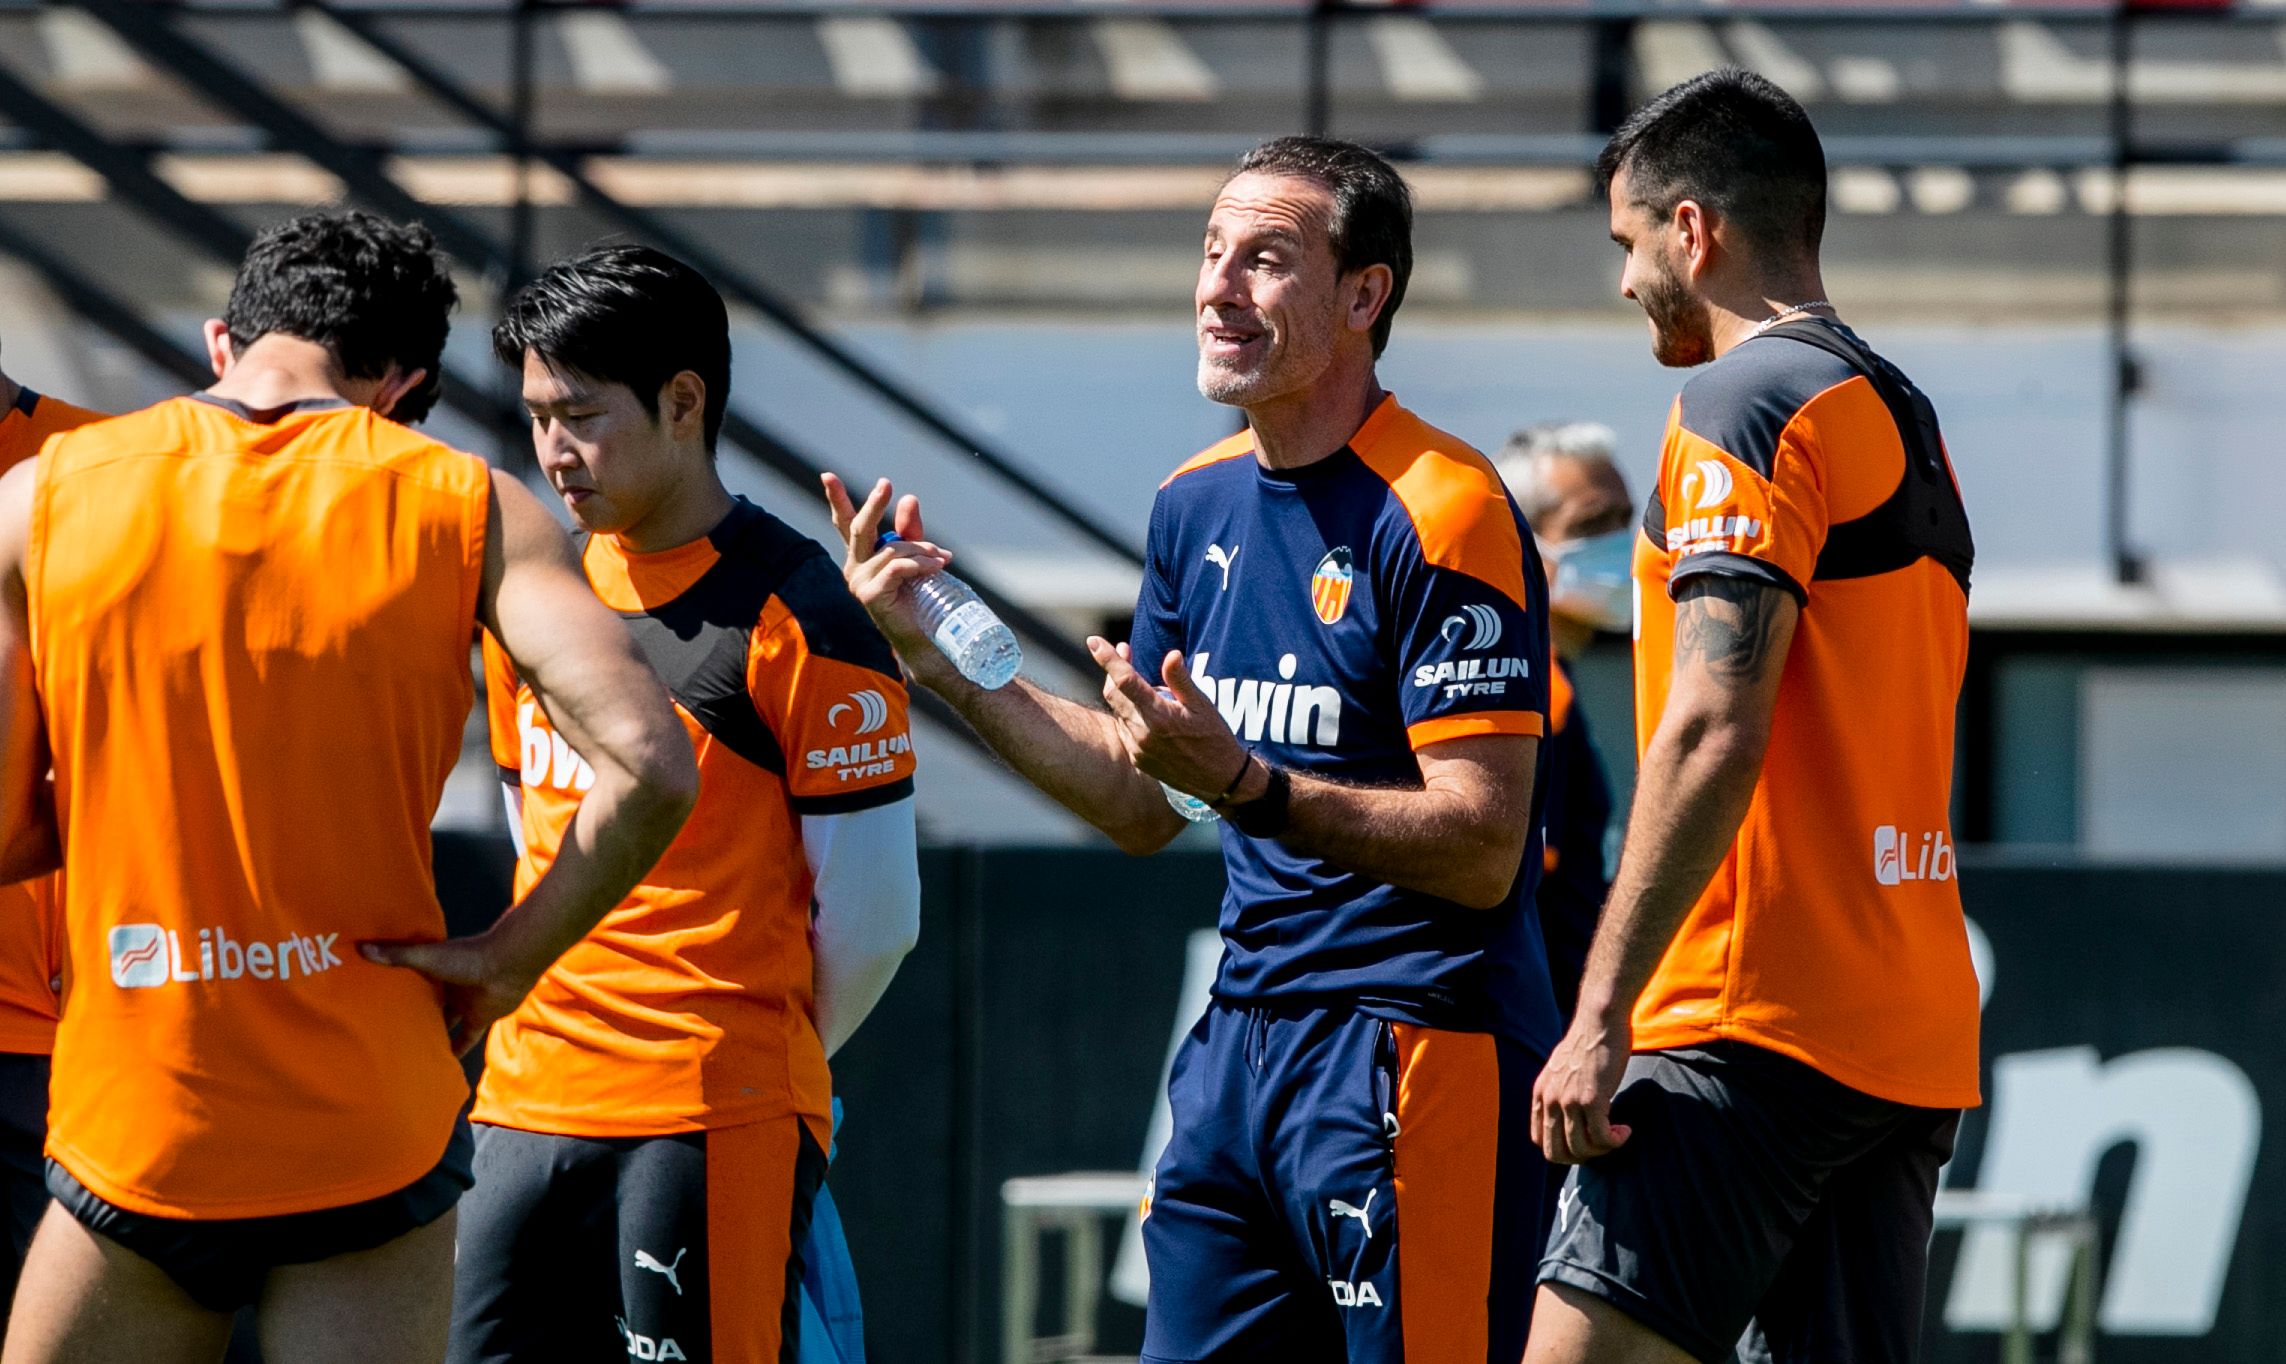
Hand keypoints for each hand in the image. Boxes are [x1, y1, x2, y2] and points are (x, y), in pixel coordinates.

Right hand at [359, 932, 542, 1055]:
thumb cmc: (468, 956)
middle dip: (412, 1018)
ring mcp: (466, 1003)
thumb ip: (396, 955)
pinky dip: (456, 1051)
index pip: (412, 983)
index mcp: (436, 969)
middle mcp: (450, 987)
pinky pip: (466, 1039)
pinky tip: (441, 1065)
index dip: (396, 992)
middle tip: (386, 1035)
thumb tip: (361, 947)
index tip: (374, 1004)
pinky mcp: (480, 1018)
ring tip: (408, 1053)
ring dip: (433, 1035)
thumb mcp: (426, 957)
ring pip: (446, 1024)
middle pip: (428, 1006)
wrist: (508, 964)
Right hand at [821, 473, 955, 678]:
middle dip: (874, 503)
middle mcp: (855, 568)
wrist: (928, 636)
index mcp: (862, 557)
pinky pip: (897, 567)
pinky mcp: (870, 595)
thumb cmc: (921, 598)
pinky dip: (920, 565)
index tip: (827, 475)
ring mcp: (859, 583)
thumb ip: (909, 530)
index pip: (846, 524)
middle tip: (886, 483)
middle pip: (860, 527)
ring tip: (941, 560)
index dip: (837, 499)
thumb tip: (909, 498)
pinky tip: (937, 568)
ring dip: (922, 551)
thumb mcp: (916, 556)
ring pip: (892, 549)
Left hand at [1089, 640, 1248, 799]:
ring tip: (1147, 685)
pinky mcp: (1137, 759)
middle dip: (1114, 670)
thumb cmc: (1214, 738)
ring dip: (1123, 693)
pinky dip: (1130, 714)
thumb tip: (1171, 654)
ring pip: (1118, 711)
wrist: (1219, 780)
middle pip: (1113, 693)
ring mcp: (1137, 748)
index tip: (1094, 641)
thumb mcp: (1202, 705)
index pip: (1124, 681)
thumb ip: (1180, 679)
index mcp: (1158, 715)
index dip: (1108, 659)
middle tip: (1126, 650)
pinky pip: (1125, 729)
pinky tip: (1148, 711)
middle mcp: (1142, 732)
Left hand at [1530, 1012, 1634, 1164]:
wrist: (1600, 1019)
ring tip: (1617, 1135)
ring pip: (1581, 1149)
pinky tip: (1625, 1130)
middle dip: (1581, 1157)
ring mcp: (1569, 1101)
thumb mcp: (1561, 1069)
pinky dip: (1616, 1141)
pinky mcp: (1592, 1100)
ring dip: (1602, 1150)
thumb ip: (1559, 1091)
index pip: (1540, 1140)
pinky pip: (1602, 1138)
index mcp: (1540, 1094)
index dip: (1563, 1148)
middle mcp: (1549, 1100)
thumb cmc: (1588, 1042)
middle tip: (1601, 1145)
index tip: (1585, 1140)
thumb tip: (1569, 1115)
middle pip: (1556, 1153)